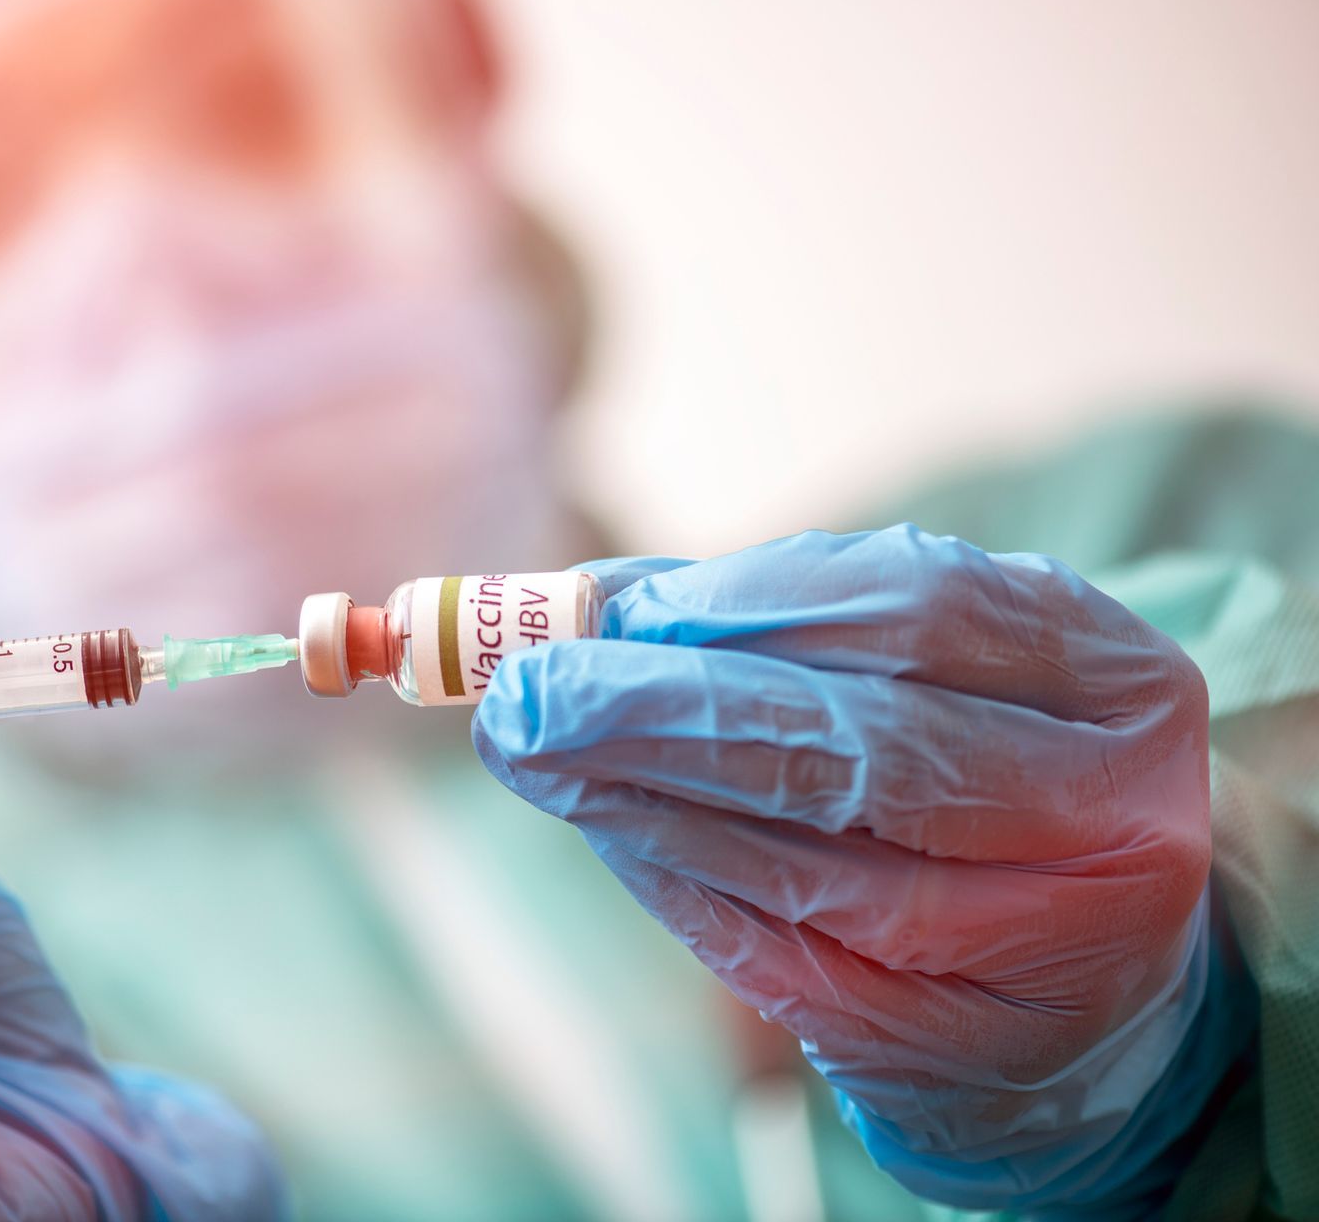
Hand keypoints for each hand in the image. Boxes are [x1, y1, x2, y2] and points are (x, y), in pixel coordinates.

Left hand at [474, 526, 1240, 1212]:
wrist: (1079, 987)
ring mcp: (1044, 951)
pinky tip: (606, 828)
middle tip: (524, 691)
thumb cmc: (978, 781)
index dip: (745, 601)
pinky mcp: (948, 1044)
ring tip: (533, 750)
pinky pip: (776, 957)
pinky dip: (673, 879)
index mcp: (1120, 685)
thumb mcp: (925, 673)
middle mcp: (1110, 820)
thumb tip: (589, 605)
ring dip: (639, 800)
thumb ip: (772, 622)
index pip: (917, 611)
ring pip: (804, 864)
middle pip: (857, 747)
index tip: (605, 603)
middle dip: (663, 711)